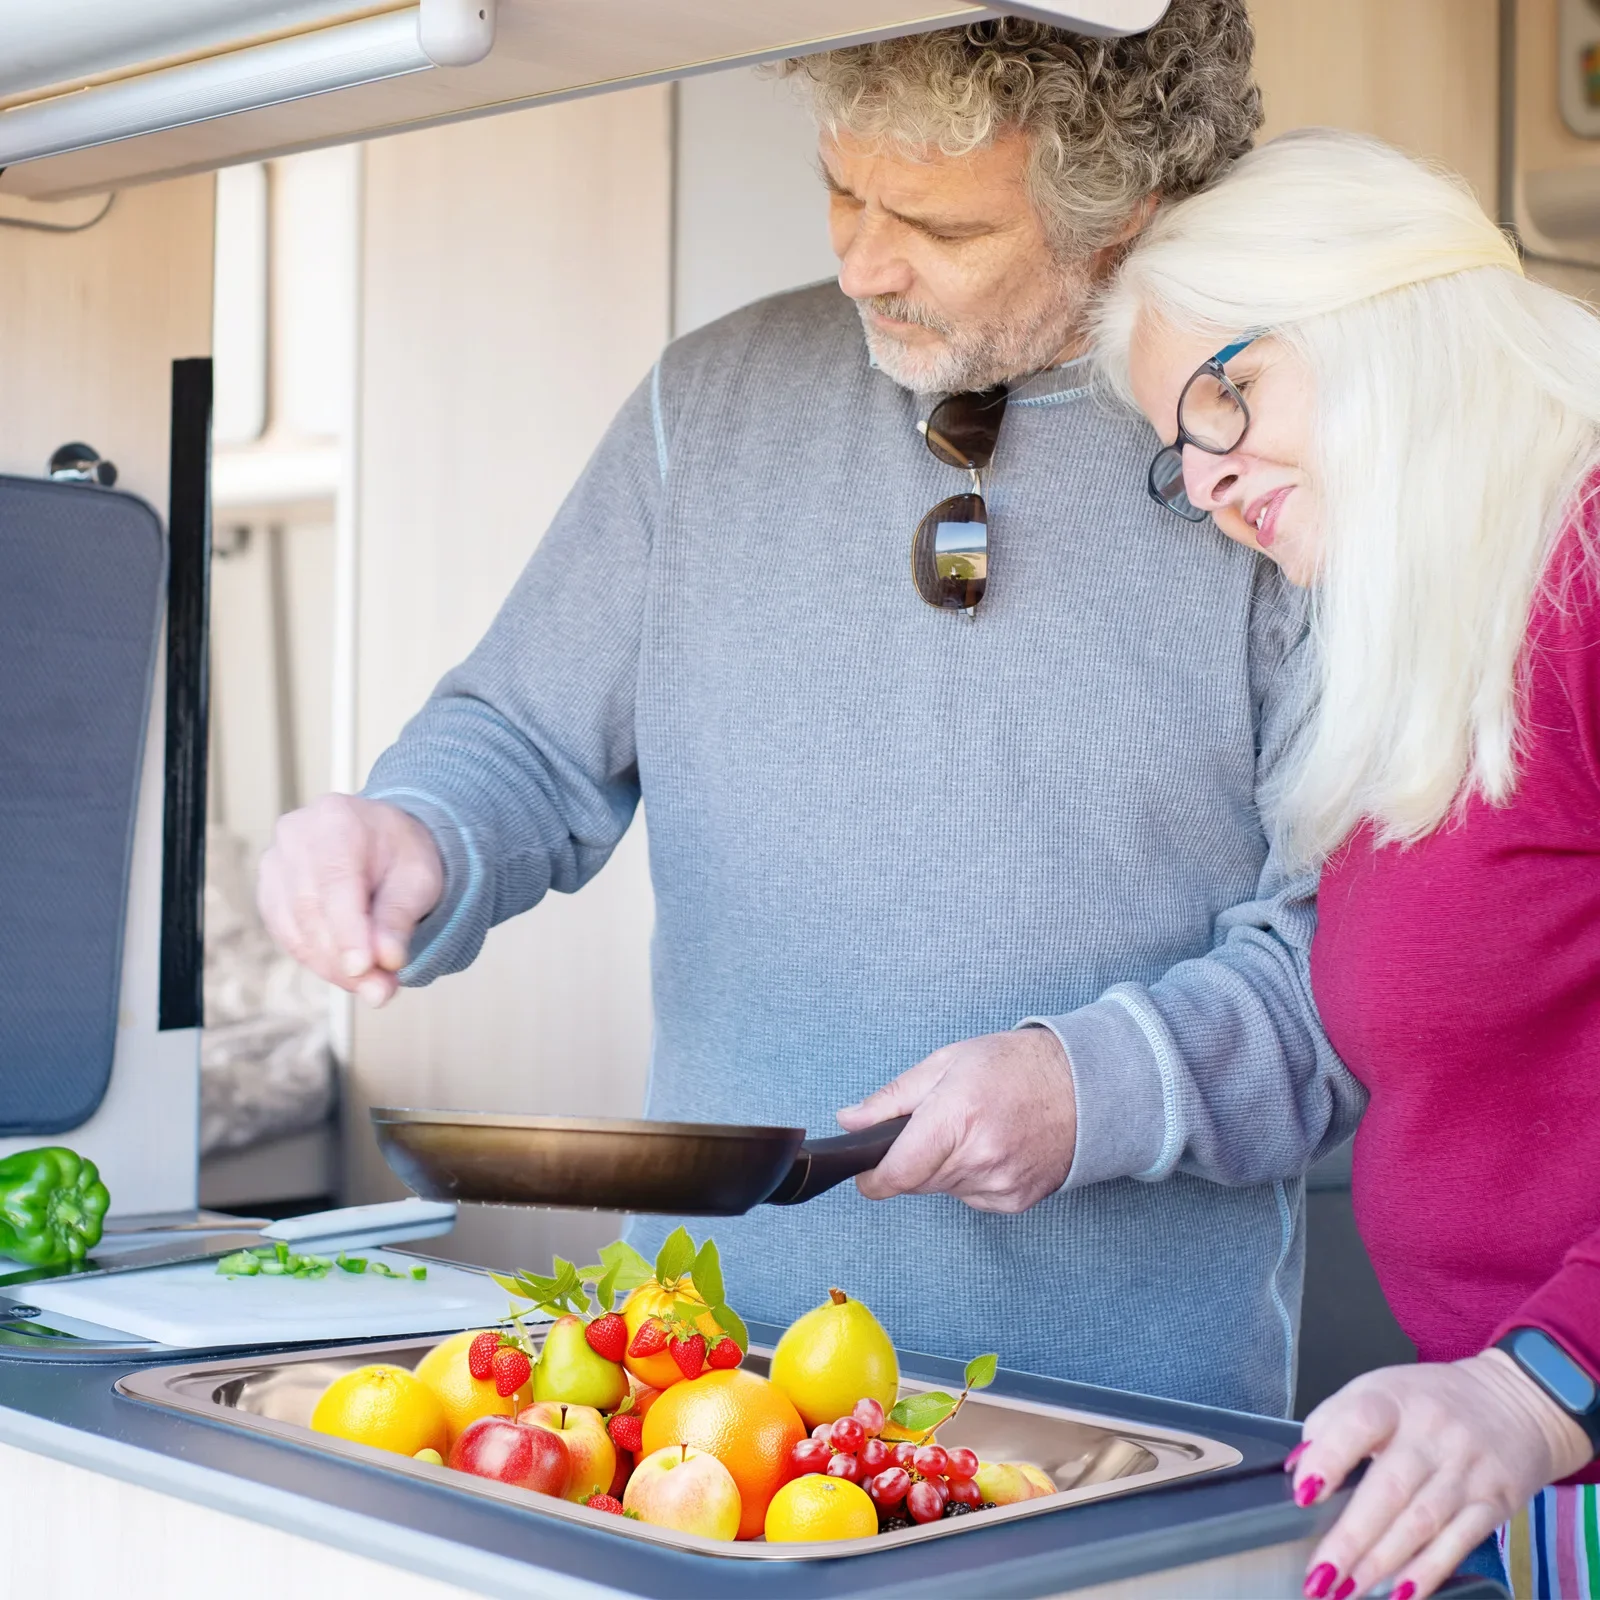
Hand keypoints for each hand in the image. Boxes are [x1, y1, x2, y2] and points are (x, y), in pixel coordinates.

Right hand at [257, 795, 443, 1006]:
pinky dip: (318, 960)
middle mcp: (294, 837)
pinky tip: (348, 972)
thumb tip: (385, 961)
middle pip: (310, 910)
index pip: (335, 883)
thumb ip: (399, 917)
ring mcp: (274, 864)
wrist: (382, 838)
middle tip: (381, 990)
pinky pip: (288, 936)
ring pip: (294, 929)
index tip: (364, 969)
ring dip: (332, 967)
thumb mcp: (418, 879)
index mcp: (336, 820)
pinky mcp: (269, 893)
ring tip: (373, 986)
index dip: (348, 932)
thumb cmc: (402, 854)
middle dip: (344, 959)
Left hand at [835, 1029, 1076, 1211]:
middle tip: (937, 1126)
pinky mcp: (1016, 1201)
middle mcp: (978, 1157)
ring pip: (944, 1190)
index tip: (866, 1174)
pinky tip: (992, 1147)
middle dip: (913, 1159)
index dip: (873, 1178)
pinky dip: (970, 1178)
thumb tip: (850, 1121)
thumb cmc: (1017, 1066)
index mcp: (955, 1117)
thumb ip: (892, 1098)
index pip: (897, 1173)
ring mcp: (1000, 1184)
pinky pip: (972, 1198)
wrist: (1085, 1086)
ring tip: (972, 1130)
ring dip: (944, 1168)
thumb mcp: (945, 1063)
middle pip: (916, 1182)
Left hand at [1290, 1351, 1591, 1598]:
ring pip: (1420, 1522)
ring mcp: (1465, 1470)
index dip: (1329, 1458)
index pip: (1358, 1423)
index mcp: (1393, 1398)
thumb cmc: (1430, 1401)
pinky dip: (1428, 1572)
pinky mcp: (1493, 1503)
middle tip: (1320, 1574)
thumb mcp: (1378, 1390)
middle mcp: (1431, 1433)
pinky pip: (1458, 1543)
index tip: (1304, 1494)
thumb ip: (1333, 1423)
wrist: (1515, 1401)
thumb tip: (1299, 1467)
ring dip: (1381, 1563)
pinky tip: (1401, 1594)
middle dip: (1350, 1537)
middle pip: (1389, 1488)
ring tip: (1347, 1591)